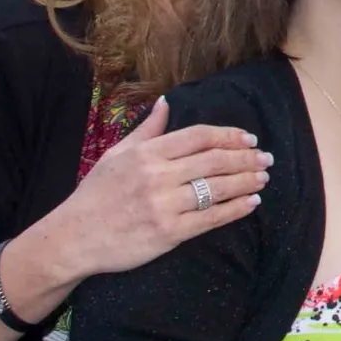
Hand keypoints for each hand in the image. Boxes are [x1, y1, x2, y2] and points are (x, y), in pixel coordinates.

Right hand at [49, 97, 268, 278]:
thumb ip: (147, 130)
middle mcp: (157, 176)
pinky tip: (251, 203)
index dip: (229, 135)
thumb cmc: (96, 195)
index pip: (198, 136)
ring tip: (263, 178)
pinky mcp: (168, 233)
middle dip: (246, 158)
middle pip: (214, 160)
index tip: (249, 138)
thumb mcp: (117, 155)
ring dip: (246, 181)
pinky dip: (235, 210)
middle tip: (266, 158)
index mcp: (147, 153)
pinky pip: (210, 218)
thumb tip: (167, 103)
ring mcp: (164, 205)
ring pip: (217, 188)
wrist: (74, 238)